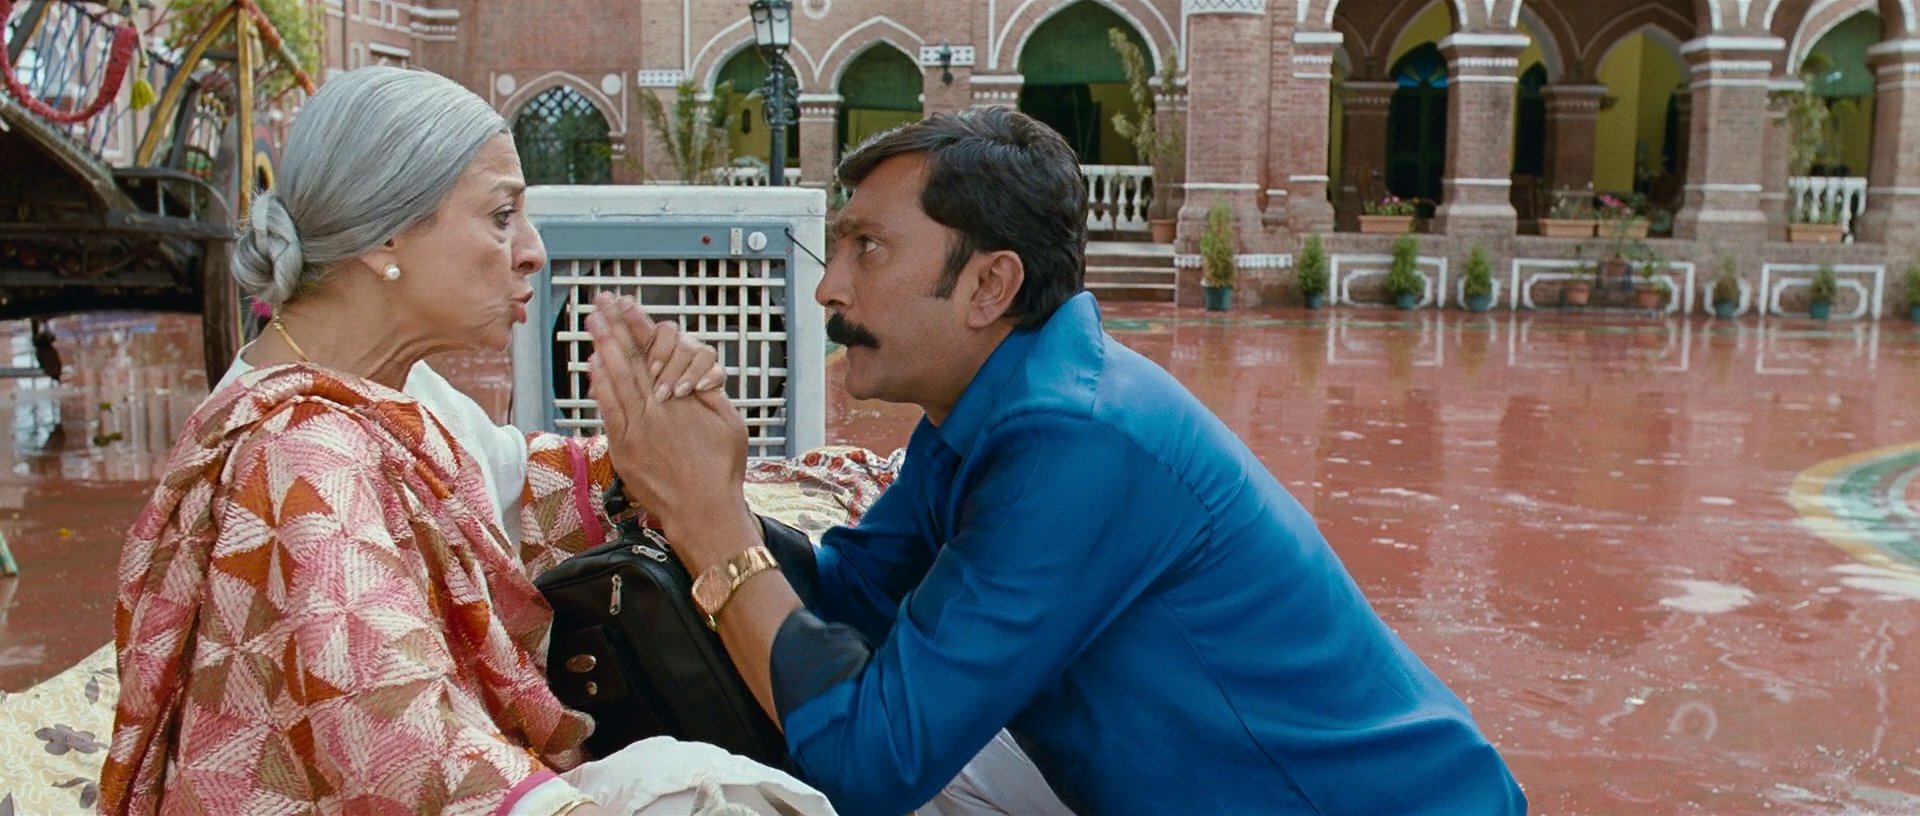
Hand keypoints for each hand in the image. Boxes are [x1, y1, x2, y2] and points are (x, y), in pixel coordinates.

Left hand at [587, 293, 751, 552]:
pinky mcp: (624, 448)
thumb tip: (699, 370)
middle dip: (614, 327)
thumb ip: (712, 394)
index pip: (653, 353)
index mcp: (682, 398)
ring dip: (602, 347)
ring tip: (592, 321)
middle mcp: (656, 408)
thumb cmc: (722, 468)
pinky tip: (593, 365)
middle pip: (630, 358)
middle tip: (600, 301)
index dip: (638, 326)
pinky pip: (608, 409)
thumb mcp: (730, 424)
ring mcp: (636, 428)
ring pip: (615, 379)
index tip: (625, 304)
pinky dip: (600, 385)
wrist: (704, 510)